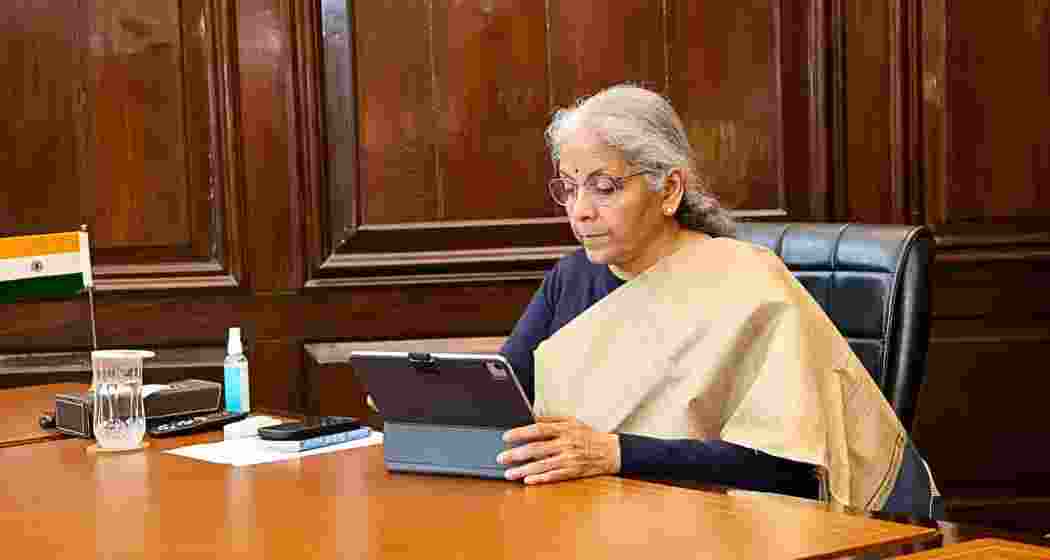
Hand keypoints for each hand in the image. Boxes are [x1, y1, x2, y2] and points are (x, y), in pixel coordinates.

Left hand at [496, 416, 620, 483]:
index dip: (520, 433)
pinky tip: (528, 481)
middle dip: (516, 454)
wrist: (611, 451)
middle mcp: (566, 443)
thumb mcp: (572, 421)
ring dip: (523, 470)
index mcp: (564, 429)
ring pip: (542, 465)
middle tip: (501, 458)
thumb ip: (552, 419)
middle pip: (537, 448)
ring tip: (509, 473)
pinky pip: (553, 476)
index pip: (538, 429)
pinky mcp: (572, 471)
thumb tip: (532, 417)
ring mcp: (569, 459)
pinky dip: (540, 479)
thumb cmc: (589, 435)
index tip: (506, 437)